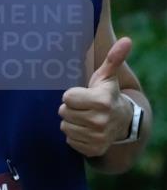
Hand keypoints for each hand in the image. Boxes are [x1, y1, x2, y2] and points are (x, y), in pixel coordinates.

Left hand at [59, 37, 133, 156]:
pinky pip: (70, 140)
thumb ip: (113, 58)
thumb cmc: (107, 94)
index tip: (84, 95)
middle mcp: (100, 121)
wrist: (121, 122)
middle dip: (70, 108)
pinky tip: (86, 129)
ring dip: (71, 121)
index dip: (73, 95)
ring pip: (65, 127)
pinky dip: (75, 135)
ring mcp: (97, 137)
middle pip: (63, 112)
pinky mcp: (93, 149)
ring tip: (84, 117)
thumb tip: (126, 40)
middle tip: (83, 107)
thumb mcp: (107, 76)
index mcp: (102, 101)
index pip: (66, 97)